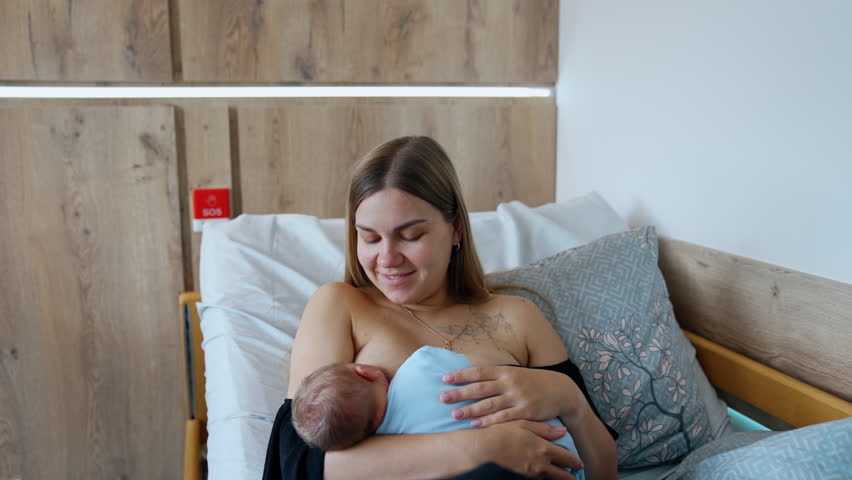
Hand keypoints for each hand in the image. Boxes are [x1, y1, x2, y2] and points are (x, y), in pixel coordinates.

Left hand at [441, 366, 582, 427]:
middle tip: (442, 397)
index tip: (445, 378)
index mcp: (506, 371)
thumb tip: (474, 375)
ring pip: (490, 404)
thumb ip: (497, 376)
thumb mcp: (516, 374)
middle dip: (460, 393)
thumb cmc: (534, 382)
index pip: (479, 372)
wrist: (562, 391)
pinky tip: (477, 425)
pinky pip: (504, 417)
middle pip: (480, 388)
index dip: (461, 375)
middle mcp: (510, 383)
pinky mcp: (526, 411)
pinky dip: (489, 421)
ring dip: (471, 410)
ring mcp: (518, 397)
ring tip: (454, 414)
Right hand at [472, 420, 582, 479]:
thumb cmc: (504, 431)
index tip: (580, 464)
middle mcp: (541, 463)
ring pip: (551, 478)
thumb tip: (563, 431)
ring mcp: (532, 471)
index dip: (576, 462)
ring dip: (558, 477)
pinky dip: (545, 476)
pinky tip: (545, 472)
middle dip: (571, 477)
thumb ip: (545, 429)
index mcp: (544, 448)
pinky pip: (539, 478)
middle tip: (576, 476)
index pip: (567, 459)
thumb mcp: (525, 423)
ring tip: (563, 475)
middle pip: (562, 475)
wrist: (485, 447)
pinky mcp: (523, 474)